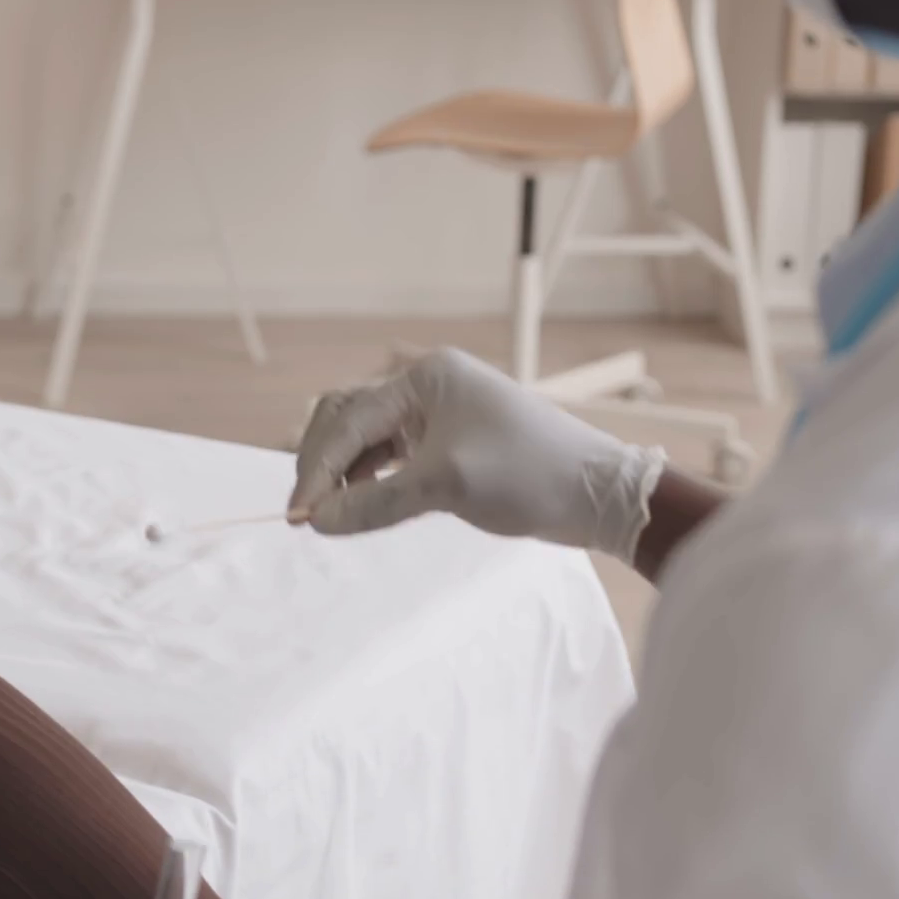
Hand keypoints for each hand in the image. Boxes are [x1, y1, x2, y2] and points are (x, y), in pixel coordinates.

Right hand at [288, 348, 667, 564]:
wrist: (598, 493)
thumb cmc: (529, 475)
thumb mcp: (445, 487)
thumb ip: (374, 502)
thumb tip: (318, 522)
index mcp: (425, 377)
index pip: (349, 418)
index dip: (317, 468)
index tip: (299, 516)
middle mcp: (427, 387)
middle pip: (348, 420)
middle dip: (323, 465)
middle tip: (308, 516)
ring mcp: (438, 415)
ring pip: (367, 441)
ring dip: (344, 476)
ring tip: (331, 517)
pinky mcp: (449, 445)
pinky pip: (391, 458)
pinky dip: (370, 482)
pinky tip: (361, 508)